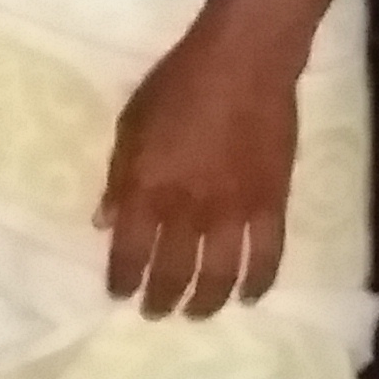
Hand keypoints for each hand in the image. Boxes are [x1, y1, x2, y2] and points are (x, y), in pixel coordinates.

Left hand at [103, 19, 298, 318]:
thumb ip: (118, 178)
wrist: (243, 64)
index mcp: (147, 187)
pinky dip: (259, 282)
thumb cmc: (177, 86)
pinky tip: (249, 298)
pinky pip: (268, 256)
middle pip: (173, 270)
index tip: (117, 294)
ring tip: (196, 314)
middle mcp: (189, 208)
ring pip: (221, 274)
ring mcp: (235, 209)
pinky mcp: (273, 203)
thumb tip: (104, 221)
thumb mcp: (130, 126)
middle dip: (161, 298)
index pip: (129, 249)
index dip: (122, 277)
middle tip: (154, 313)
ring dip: (206, 301)